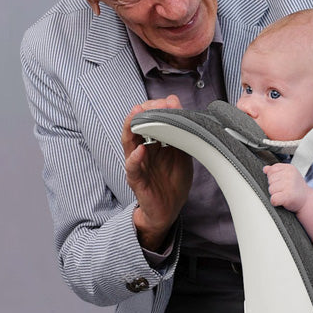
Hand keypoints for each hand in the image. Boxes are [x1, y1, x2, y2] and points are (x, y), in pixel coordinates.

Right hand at [122, 96, 192, 250]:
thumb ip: (181, 135)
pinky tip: (140, 150)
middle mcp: (143, 150)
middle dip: (145, 112)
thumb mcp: (183, 155)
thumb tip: (180, 109)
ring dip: (132, 127)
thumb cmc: (173, 182)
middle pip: (137, 126)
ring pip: (129, 142)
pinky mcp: (136, 180)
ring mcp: (138, 164)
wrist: (168, 210)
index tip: (169, 101)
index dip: (157, 109)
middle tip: (155, 104)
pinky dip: (135, 158)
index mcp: (154, 143)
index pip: (150, 120)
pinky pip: (131, 168)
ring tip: (138, 114)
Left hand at [263, 163, 309, 211]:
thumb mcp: (288, 176)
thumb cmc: (296, 188)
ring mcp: (289, 185)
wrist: (307, 200)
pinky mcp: (288, 196)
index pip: (271, 170)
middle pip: (270, 180)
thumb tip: (265, 168)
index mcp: (289, 168)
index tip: (282, 182)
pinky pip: (273, 199)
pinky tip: (282, 201)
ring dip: (275, 194)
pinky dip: (275, 202)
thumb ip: (276, 171)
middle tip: (284, 189)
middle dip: (274, 186)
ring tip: (284, 194)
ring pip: (271, 189)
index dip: (274, 178)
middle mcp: (290, 175)